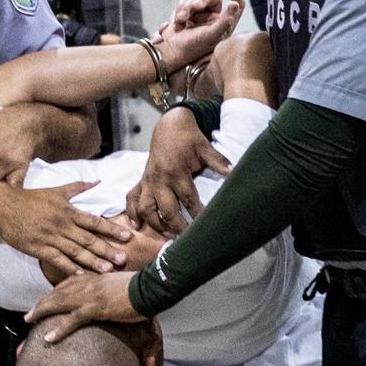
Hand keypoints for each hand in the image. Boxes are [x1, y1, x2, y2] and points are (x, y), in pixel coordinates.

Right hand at [0, 181, 133, 281]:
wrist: (4, 206)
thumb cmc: (31, 198)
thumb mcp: (56, 190)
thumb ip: (79, 187)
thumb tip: (98, 181)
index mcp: (68, 211)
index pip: (95, 221)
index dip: (112, 229)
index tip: (127, 236)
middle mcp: (62, 225)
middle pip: (88, 239)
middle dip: (107, 249)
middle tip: (123, 259)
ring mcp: (50, 238)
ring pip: (75, 251)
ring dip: (92, 261)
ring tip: (107, 270)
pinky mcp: (38, 248)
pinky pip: (57, 259)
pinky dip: (69, 267)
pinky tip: (81, 274)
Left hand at [31, 264, 142, 341]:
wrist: (151, 286)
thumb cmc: (141, 286)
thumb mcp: (122, 284)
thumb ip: (112, 289)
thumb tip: (113, 298)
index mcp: (94, 277)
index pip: (68, 282)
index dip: (54, 292)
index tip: (46, 299)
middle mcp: (88, 283)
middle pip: (58, 292)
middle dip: (42, 303)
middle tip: (29, 314)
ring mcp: (90, 295)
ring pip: (59, 303)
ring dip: (41, 311)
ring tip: (29, 321)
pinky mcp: (96, 308)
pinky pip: (72, 320)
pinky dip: (59, 329)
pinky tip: (48, 338)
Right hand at [127, 105, 224, 234]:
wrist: (168, 126)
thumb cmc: (188, 137)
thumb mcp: (204, 147)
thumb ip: (218, 161)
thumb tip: (233, 172)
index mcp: (176, 172)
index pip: (188, 200)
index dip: (198, 215)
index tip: (206, 228)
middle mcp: (159, 180)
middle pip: (167, 211)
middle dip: (178, 227)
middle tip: (188, 239)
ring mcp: (148, 181)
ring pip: (146, 209)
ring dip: (156, 224)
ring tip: (168, 235)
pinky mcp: (141, 180)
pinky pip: (131, 198)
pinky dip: (131, 212)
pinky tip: (137, 226)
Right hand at [154, 0, 240, 69]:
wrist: (170, 51)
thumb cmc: (193, 47)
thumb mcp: (211, 35)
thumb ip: (224, 21)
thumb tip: (235, 4)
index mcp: (225, 23)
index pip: (237, 4)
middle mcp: (214, 18)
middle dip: (200, 0)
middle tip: (193, 6)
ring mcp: (200, 15)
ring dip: (186, 8)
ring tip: (180, 21)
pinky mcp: (187, 14)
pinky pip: (184, 2)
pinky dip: (179, 9)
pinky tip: (176, 23)